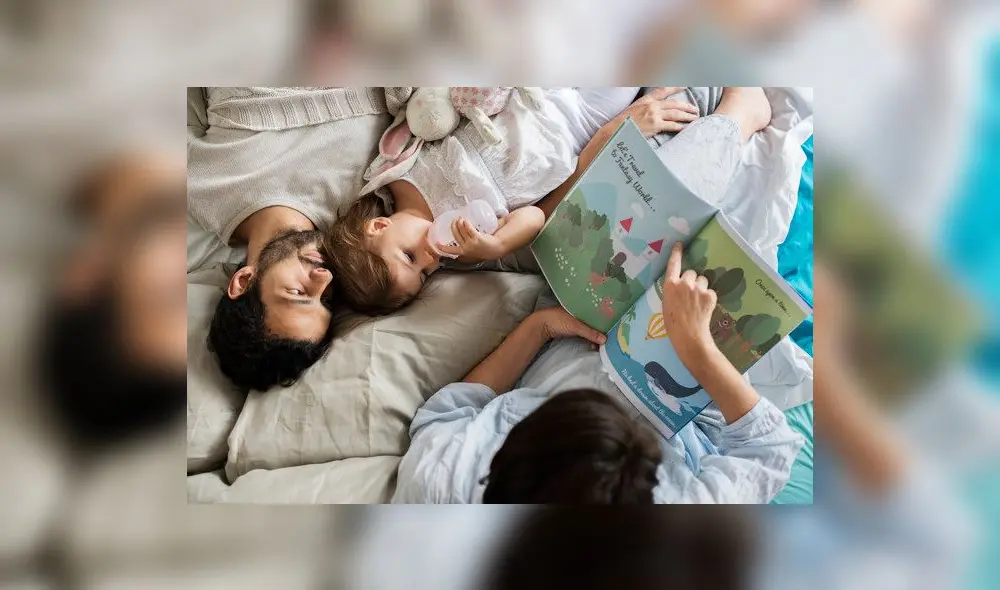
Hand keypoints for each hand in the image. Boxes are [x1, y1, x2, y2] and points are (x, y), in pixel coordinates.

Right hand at [437, 218, 504, 260]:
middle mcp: (466, 248)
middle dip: (453, 226)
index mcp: (465, 252)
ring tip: (460, 218)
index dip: (443, 248)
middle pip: (455, 236)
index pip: (451, 251)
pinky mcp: (477, 238)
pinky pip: (468, 229)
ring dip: (459, 222)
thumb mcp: (475, 249)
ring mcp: (471, 244)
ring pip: (460, 231)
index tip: (437, 244)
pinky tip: (465, 220)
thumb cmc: (488, 248)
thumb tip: (463, 235)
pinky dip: (465, 223)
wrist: (498, 248)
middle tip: (454, 220)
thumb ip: (469, 244)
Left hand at [529, 307, 606, 345]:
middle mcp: (581, 313)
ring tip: (604, 343)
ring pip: (591, 328)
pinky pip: (585, 333)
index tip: (616, 326)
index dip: (607, 319)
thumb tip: (605, 340)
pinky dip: (590, 338)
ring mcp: (577, 321)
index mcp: (582, 307)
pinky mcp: (572, 329)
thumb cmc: (558, 320)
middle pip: (595, 321)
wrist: (541, 326)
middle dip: (603, 329)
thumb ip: (590, 332)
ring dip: (596, 335)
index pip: (598, 312)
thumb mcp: (576, 326)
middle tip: (613, 337)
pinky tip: (594, 344)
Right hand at [619, 87, 699, 137]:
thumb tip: (655, 109)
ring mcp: (654, 115)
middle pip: (674, 104)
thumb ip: (646, 107)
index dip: (676, 87)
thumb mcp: (634, 109)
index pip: (664, 90)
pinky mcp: (655, 125)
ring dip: (687, 116)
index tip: (686, 84)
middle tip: (695, 109)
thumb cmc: (623, 122)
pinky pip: (671, 125)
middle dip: (687, 106)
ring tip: (694, 118)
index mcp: (647, 100)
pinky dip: (680, 126)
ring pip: (676, 114)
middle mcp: (652, 105)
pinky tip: (685, 127)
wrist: (616, 129)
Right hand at [661, 242, 716, 363]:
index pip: (673, 264)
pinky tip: (704, 308)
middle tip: (690, 294)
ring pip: (702, 280)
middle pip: (691, 272)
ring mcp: (698, 288)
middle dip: (692, 280)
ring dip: (701, 287)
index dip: (677, 253)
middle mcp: (684, 283)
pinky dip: (708, 297)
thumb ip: (673, 291)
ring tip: (698, 302)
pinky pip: (710, 290)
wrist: (688, 335)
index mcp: (670, 285)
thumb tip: (679, 285)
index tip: (680, 244)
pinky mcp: (709, 294)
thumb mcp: (667, 304)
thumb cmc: (673, 323)